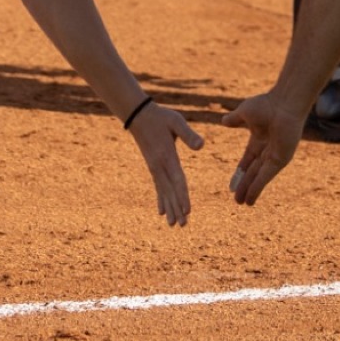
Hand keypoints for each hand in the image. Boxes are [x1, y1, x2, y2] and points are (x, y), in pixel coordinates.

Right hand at [126, 102, 204, 225]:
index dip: (183, 196)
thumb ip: (188, 134)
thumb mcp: (176, 121)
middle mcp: (159, 166)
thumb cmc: (161, 117)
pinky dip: (161, 200)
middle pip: (170, 191)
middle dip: (177, 209)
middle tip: (182, 225)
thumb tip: (201, 146)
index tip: (187, 210)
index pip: (178, 180)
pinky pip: (158, 187)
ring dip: (170, 209)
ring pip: (163, 192)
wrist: (138, 115)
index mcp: (167, 157)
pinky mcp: (153, 167)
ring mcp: (155, 168)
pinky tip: (162, 212)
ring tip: (174, 225)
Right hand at [221, 92, 305, 205]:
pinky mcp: (281, 159)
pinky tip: (250, 197)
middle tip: (237, 200)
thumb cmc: (267, 103)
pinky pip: (266, 175)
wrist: (284, 103)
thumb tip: (223, 121)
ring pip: (259, 177)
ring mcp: (275, 155)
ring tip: (242, 203)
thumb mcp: (244, 112)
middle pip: (253, 172)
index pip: (248, 160)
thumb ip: (234, 119)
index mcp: (259, 138)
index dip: (240, 173)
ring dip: (250, 190)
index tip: (232, 185)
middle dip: (244, 186)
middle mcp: (268, 149)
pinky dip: (258, 187)